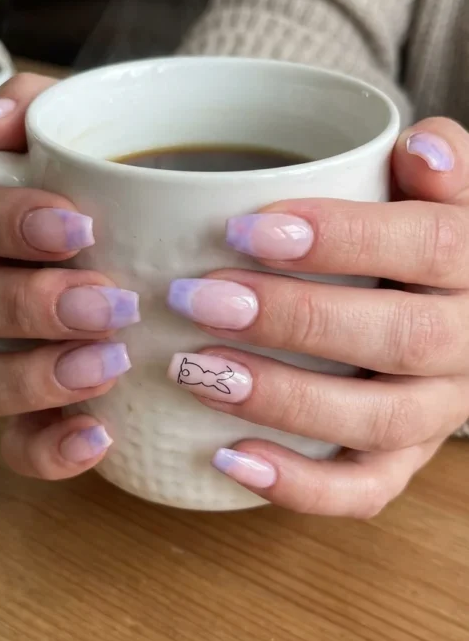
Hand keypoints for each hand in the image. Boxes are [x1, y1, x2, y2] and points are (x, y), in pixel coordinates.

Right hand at [0, 74, 138, 479]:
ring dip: (35, 375)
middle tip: (109, 301)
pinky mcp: (46, 418)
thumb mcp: (121, 137)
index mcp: (6, 226)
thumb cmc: (160, 194)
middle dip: (32, 302)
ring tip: (111, 365)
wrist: (219, 258)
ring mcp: (16, 359)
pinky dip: (48, 448)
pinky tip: (99, 437)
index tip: (78, 225)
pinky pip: (18, 446)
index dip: (7, 222)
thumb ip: (49, 113)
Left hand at [166, 118, 468, 517]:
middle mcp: (468, 344)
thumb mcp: (442, 191)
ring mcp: (438, 410)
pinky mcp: (406, 460)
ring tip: (198, 372)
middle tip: (200, 298)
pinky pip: (368, 491)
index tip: (248, 228)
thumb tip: (421, 149)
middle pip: (401, 338)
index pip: (430, 246)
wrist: (455, 307)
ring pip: (379, 419)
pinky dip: (300, 487)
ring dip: (285, 399)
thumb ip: (441, 161)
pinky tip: (229, 459)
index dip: (344, 238)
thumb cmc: (422, 235)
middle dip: (295, 320)